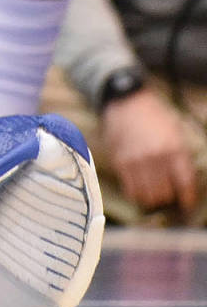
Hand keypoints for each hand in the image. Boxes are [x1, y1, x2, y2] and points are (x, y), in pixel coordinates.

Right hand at [101, 88, 198, 213]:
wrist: (126, 102)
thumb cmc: (156, 117)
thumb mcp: (177, 133)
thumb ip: (181, 158)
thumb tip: (185, 183)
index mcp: (173, 149)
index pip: (184, 184)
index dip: (187, 198)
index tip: (187, 203)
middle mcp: (154, 158)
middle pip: (164, 193)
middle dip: (169, 198)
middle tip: (169, 195)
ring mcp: (135, 161)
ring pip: (147, 195)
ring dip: (153, 199)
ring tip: (155, 194)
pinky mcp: (120, 162)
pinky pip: (130, 189)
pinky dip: (137, 195)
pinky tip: (141, 190)